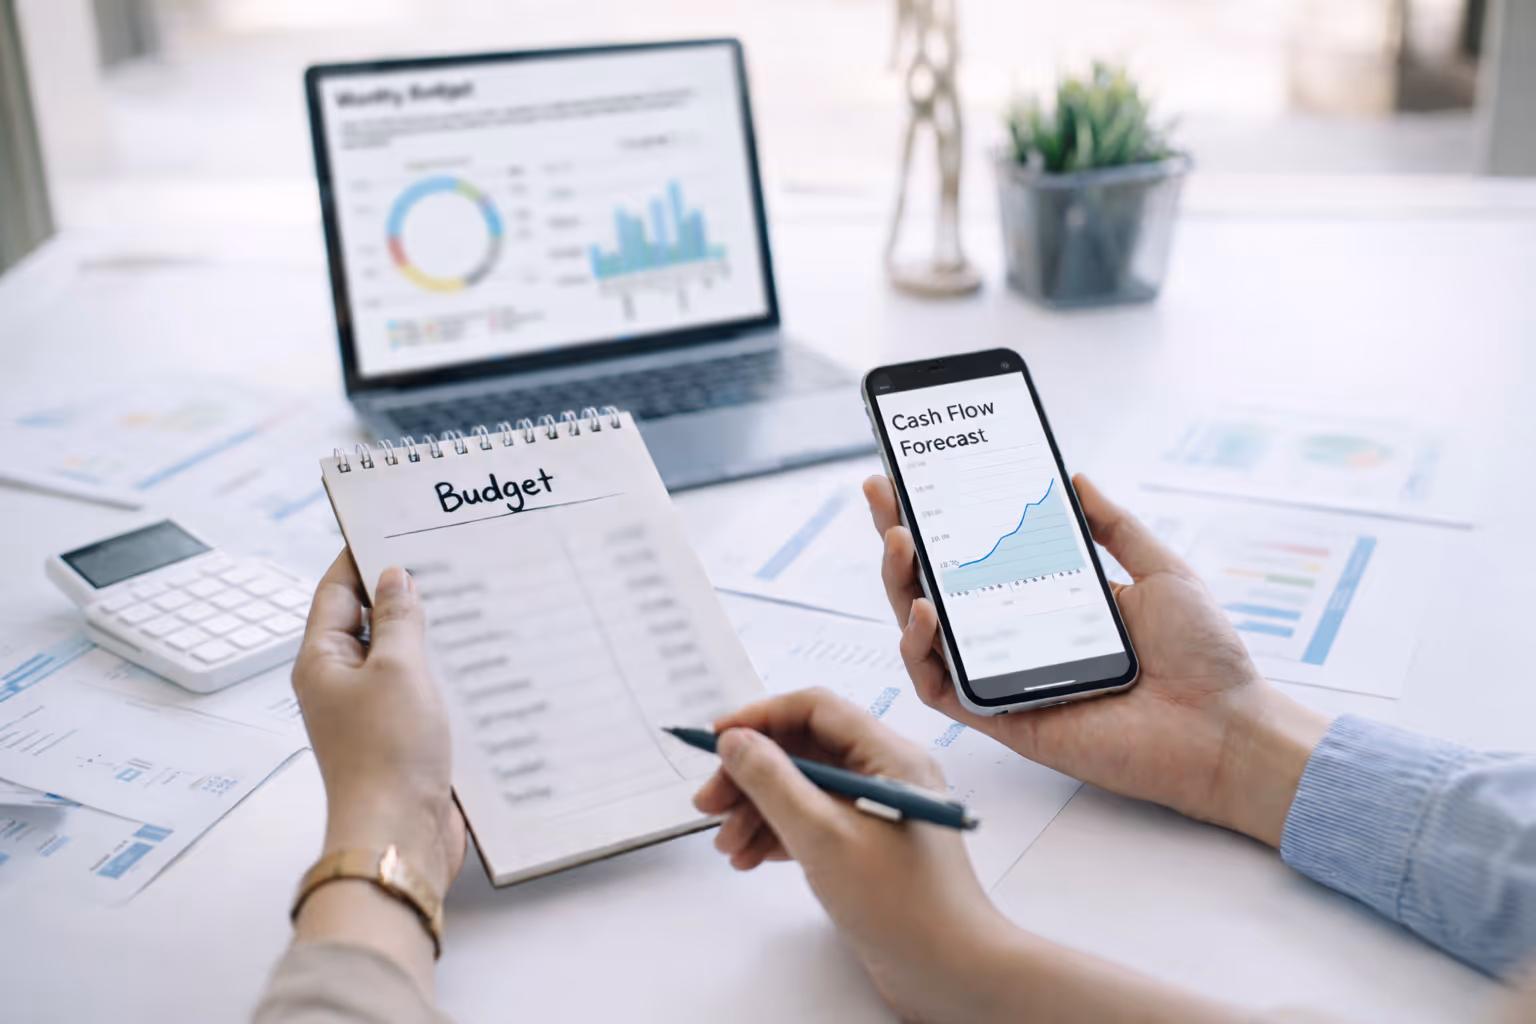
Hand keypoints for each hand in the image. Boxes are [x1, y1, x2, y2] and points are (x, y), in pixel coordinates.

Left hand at [293, 552, 465, 896]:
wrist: (400, 836)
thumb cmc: (388, 755)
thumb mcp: (398, 671)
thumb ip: (400, 620)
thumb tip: (394, 580)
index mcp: (323, 661)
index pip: (338, 592)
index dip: (363, 556)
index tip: (395, 526)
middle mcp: (342, 684)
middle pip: (372, 623)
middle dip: (407, 593)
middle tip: (448, 559)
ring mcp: (373, 713)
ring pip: (403, 658)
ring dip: (433, 635)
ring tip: (474, 602)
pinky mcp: (404, 738)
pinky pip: (424, 692)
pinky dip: (447, 674)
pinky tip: (481, 661)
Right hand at [692, 688, 1016, 1023]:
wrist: (948, 971)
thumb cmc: (902, 905)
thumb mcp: (823, 836)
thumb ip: (773, 782)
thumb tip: (736, 742)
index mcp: (889, 756)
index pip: (815, 709)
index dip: (761, 718)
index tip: (717, 740)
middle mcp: (886, 773)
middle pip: (804, 750)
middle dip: (752, 774)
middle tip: (710, 803)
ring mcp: (878, 809)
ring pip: (805, 788)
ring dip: (759, 809)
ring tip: (728, 845)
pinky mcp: (869, 843)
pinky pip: (815, 820)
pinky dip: (780, 832)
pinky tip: (752, 857)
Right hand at [863, 472, 1329, 846]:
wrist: (1225, 728)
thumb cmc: (1203, 658)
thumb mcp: (1161, 570)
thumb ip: (1113, 526)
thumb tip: (1074, 478)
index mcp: (1046, 601)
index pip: (976, 554)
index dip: (938, 517)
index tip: (911, 474)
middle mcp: (1015, 637)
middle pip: (934, 585)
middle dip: (898, 537)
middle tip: (882, 494)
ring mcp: (1003, 677)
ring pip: (923, 632)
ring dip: (898, 586)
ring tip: (899, 541)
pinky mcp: (1001, 718)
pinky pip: (939, 687)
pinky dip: (918, 651)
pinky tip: (925, 612)